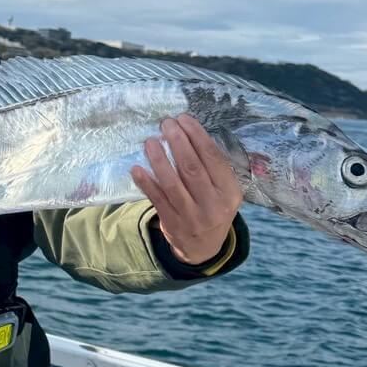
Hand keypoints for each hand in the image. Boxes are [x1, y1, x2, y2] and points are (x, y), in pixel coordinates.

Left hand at [131, 113, 241, 264]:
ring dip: (159, 159)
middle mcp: (213, 204)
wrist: (203, 246)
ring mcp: (191, 215)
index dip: (197, 136)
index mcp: (229, 191)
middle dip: (177, 142)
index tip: (184, 119)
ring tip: (150, 141)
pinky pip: (157, 199)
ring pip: (172, 183)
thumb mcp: (224, 191)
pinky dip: (146, 183)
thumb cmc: (212, 207)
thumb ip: (212, 168)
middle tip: (166, 124)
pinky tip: (137, 168)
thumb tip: (188, 133)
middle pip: (192, 168)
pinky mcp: (172, 222)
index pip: (213, 158)